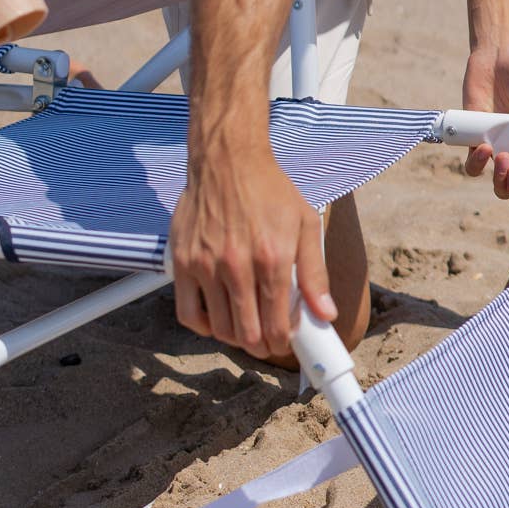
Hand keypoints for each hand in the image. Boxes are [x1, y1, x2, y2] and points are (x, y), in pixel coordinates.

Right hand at [169, 146, 335, 359]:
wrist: (228, 161)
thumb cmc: (270, 191)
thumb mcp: (305, 224)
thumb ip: (316, 273)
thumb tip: (327, 314)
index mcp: (273, 257)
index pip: (276, 323)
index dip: (283, 343)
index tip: (285, 342)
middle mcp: (237, 265)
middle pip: (247, 333)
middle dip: (261, 346)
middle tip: (267, 342)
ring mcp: (205, 265)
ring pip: (220, 328)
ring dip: (235, 338)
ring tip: (246, 330)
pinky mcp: (181, 262)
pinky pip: (187, 313)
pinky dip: (203, 326)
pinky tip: (217, 320)